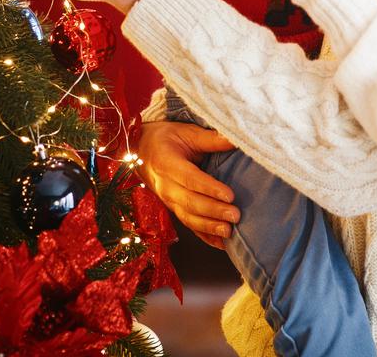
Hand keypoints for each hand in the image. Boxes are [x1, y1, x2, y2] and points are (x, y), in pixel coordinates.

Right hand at [136, 121, 239, 249]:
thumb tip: (236, 138)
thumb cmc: (166, 138)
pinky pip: (189, 225)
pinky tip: (221, 244)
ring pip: (188, 217)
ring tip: (229, 231)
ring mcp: (168, 201)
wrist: (141, 150)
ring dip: (209, 227)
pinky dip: (205, 237)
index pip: (190, 179)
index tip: (230, 195)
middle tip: (235, 215)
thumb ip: (210, 138)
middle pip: (189, 202)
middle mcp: (165, 186)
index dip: (209, 188)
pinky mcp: (173, 209)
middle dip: (213, 211)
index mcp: (167, 163)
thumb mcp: (185, 132)